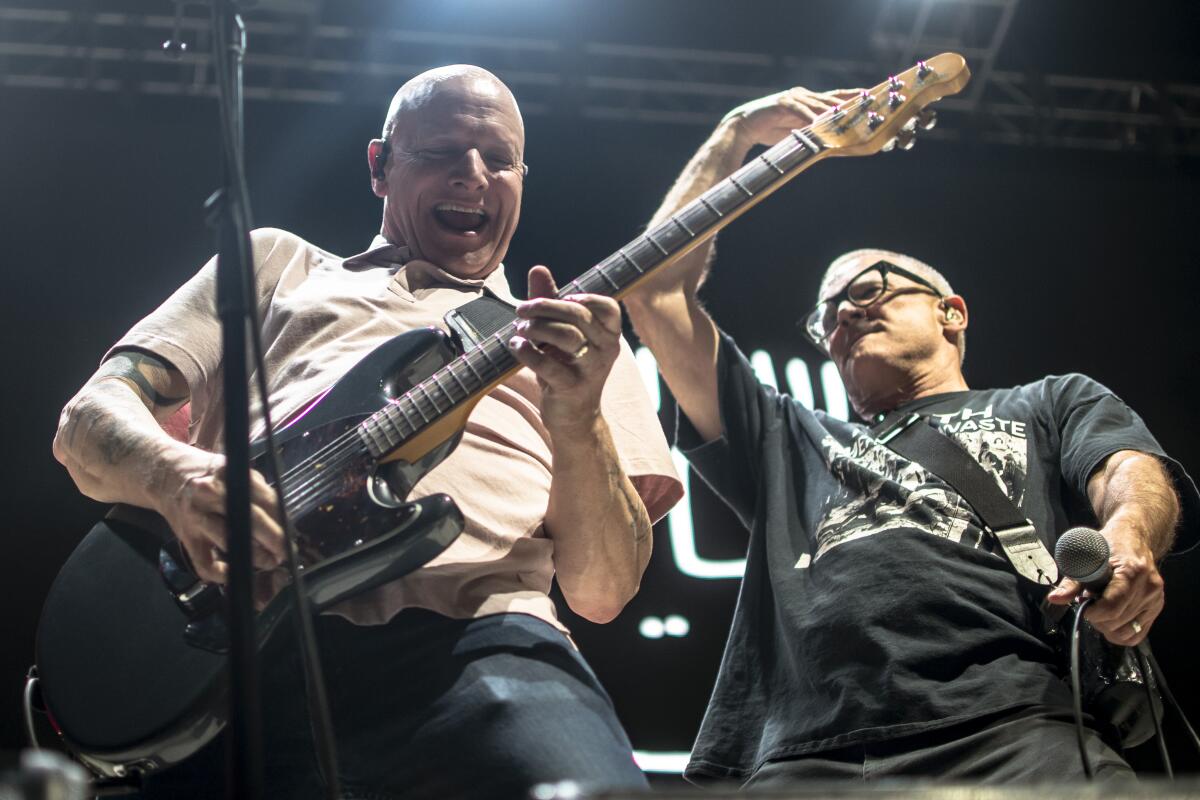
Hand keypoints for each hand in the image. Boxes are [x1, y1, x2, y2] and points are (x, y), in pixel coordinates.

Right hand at [156, 447, 285, 583]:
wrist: (164, 474)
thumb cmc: (207, 473)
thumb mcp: (233, 470)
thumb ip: (256, 490)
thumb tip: (283, 516)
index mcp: (230, 476)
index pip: (266, 500)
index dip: (283, 520)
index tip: (292, 533)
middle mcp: (212, 494)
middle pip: (252, 520)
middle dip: (275, 540)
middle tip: (286, 552)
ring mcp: (197, 516)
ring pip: (230, 541)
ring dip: (254, 556)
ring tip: (268, 561)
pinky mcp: (186, 537)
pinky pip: (204, 563)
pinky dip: (221, 573)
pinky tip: (234, 572)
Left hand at [510, 266, 621, 432]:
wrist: (574, 417)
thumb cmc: (568, 367)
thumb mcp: (562, 333)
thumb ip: (551, 301)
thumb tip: (538, 269)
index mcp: (609, 335)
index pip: (608, 307)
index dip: (585, 298)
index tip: (561, 297)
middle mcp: (606, 350)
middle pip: (578, 315)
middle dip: (544, 307)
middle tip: (521, 309)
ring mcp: (591, 370)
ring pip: (565, 336)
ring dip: (535, 328)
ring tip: (519, 329)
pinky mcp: (571, 388)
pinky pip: (548, 365)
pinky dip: (527, 352)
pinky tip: (515, 346)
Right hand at [721, 86, 863, 149]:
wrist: (744, 126)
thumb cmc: (769, 130)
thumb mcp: (796, 132)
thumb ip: (812, 133)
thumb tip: (831, 143)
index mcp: (807, 101)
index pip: (835, 98)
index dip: (852, 97)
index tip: (870, 98)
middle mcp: (803, 96)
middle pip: (831, 98)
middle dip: (851, 101)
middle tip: (869, 102)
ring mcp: (793, 98)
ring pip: (818, 103)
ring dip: (835, 110)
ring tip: (851, 114)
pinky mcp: (782, 103)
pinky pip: (800, 110)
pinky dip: (811, 116)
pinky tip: (821, 122)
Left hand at [1045, 523, 1164, 646]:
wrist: (1134, 539)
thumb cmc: (1109, 546)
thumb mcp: (1086, 558)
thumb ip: (1071, 582)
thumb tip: (1055, 598)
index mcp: (1132, 572)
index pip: (1112, 606)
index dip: (1092, 612)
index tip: (1082, 605)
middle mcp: (1148, 587)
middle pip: (1117, 621)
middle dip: (1097, 618)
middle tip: (1090, 603)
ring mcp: (1154, 599)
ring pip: (1126, 632)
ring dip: (1108, 627)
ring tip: (1100, 609)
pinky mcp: (1156, 608)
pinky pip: (1137, 634)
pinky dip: (1120, 632)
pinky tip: (1111, 619)